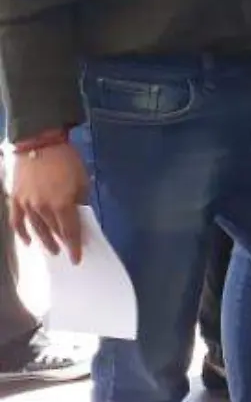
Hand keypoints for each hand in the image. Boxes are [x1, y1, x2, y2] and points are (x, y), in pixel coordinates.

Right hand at [9, 143, 89, 262]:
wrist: (40, 143)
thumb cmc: (66, 160)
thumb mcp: (82, 180)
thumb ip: (80, 200)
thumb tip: (78, 213)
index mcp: (62, 204)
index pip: (70, 231)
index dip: (74, 246)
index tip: (77, 258)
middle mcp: (43, 209)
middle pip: (54, 231)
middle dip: (62, 242)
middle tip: (66, 252)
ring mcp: (27, 205)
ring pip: (36, 229)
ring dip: (44, 241)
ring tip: (52, 250)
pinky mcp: (16, 199)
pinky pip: (17, 221)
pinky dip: (22, 233)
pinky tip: (27, 241)